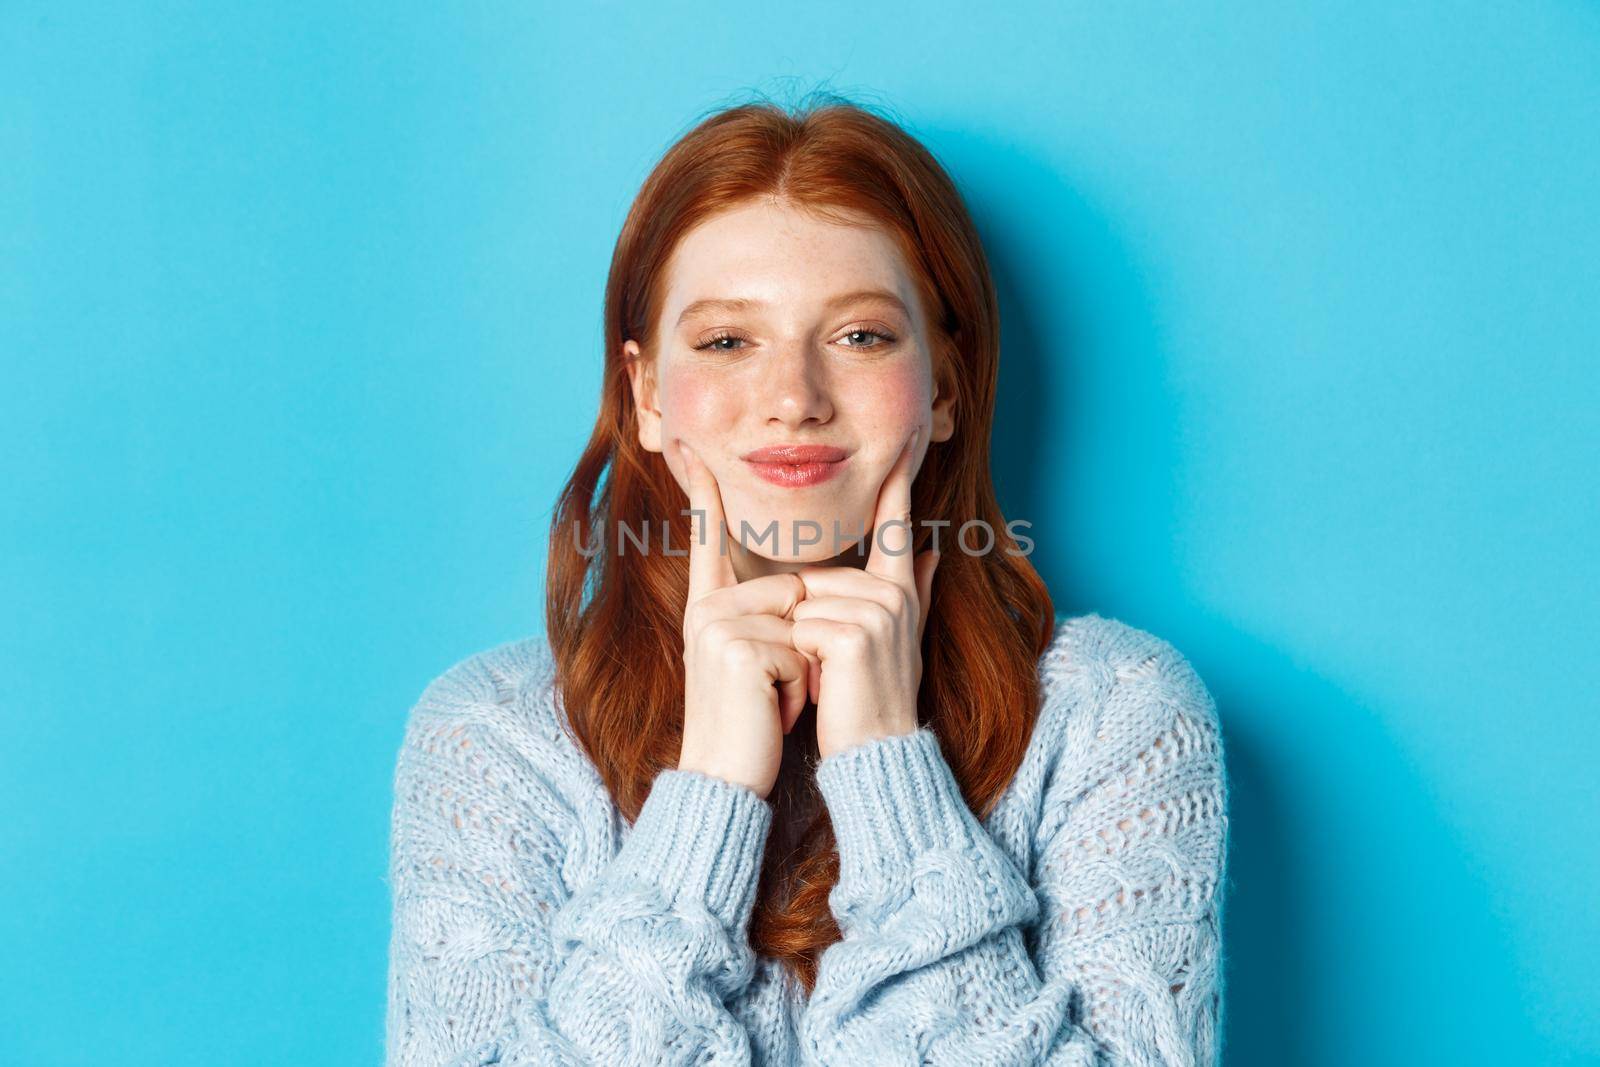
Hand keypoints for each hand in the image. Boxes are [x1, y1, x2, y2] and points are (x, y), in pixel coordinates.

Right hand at [674, 439, 811, 799]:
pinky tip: (771, 714)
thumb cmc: (758, 724)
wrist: (726, 781)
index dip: (703, 495)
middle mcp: (706, 609)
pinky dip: (798, 689)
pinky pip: (798, 648)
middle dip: (806, 646)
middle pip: (794, 587)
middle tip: (774, 691)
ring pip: (801, 617)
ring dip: (805, 671)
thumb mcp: (782, 665)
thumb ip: (807, 616)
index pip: (709, 540)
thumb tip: (915, 556)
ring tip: (772, 703)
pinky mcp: (732, 648)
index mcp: (712, 608)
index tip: (692, 451)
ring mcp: (715, 625)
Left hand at [790, 426, 939, 760]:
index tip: (906, 437)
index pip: (894, 525)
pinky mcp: (855, 634)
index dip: (897, 482)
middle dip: (806, 621)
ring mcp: (877, 612)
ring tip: (830, 679)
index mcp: (898, 590)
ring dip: (801, 644)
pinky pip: (801, 627)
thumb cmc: (874, 700)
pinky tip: (825, 685)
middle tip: (831, 669)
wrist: (875, 754)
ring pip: (803, 602)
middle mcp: (893, 594)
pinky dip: (800, 659)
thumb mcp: (899, 641)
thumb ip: (915, 590)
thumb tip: (932, 549)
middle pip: (816, 576)